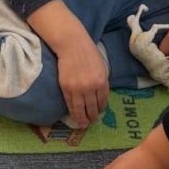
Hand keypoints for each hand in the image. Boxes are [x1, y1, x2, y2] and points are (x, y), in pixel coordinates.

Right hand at [26, 0, 108, 127]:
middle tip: (91, 123)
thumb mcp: (100, 67)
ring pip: (80, 109)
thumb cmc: (87, 53)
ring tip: (83, 124)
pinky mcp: (66, 88)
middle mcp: (91, 87)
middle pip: (92, 108)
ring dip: (82, 118)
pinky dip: (73, 111)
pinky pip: (70, 104)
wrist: (71, 44)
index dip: (100, 109)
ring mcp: (78, 89)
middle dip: (92, 117)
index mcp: (102, 82)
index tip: (98, 113)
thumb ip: (101, 82)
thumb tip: (99, 96)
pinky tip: (74, 116)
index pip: (102, 101)